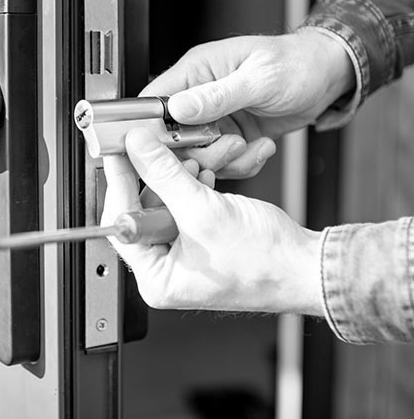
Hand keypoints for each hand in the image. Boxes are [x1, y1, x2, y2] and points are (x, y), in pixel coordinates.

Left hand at [102, 128, 322, 314]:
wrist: (306, 266)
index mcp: (157, 277)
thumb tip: (138, 149)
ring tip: (196, 163)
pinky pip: (185, 204)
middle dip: (159, 176)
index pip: (122, 222)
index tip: (118, 153)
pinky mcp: (199, 238)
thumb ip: (165, 175)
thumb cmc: (266, 262)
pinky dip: (194, 185)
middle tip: (158, 149)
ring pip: (166, 201)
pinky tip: (206, 175)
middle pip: (143, 208)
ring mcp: (183, 253)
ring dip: (180, 177)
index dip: (121, 182)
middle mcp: (166, 268)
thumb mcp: (204, 210)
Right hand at [141, 29, 354, 177]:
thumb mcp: (259, 78)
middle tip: (230, 147)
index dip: (152, 128)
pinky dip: (242, 164)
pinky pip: (223, 161)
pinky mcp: (230, 135)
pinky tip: (261, 147)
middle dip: (200, 152)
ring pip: (198, 155)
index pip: (154, 101)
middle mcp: (199, 95)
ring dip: (225, 160)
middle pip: (173, 137)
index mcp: (197, 71)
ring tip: (251, 146)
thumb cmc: (297, 63)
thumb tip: (178, 107)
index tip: (166, 148)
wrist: (327, 77)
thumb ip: (217, 95)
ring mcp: (214, 118)